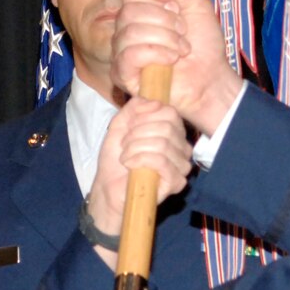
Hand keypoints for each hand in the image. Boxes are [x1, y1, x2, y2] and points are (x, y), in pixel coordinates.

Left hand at [86, 97, 192, 253]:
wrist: (108, 189)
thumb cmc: (116, 159)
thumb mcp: (120, 126)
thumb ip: (134, 108)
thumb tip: (152, 100)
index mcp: (172, 132)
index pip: (169, 112)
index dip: (145, 115)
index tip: (129, 127)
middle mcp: (182, 147)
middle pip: (166, 126)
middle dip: (137, 133)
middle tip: (125, 145)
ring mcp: (181, 166)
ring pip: (163, 143)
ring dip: (135, 147)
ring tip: (126, 157)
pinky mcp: (176, 182)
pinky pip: (161, 161)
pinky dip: (139, 159)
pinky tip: (130, 165)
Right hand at [112, 0, 243, 133]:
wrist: (211, 78)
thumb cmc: (203, 45)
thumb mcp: (198, 6)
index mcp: (140, 11)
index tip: (177, 10)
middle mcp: (126, 29)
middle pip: (129, 11)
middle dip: (164, 21)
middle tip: (183, 32)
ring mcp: (122, 52)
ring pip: (129, 33)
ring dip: (165, 39)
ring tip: (181, 49)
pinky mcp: (122, 74)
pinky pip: (128, 56)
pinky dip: (155, 54)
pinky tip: (171, 60)